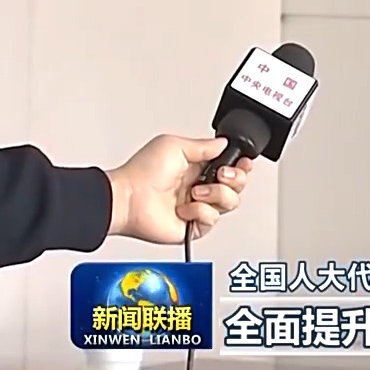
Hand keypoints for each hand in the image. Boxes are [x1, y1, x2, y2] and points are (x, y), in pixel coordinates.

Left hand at [104, 135, 253, 243]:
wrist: (127, 200)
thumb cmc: (142, 173)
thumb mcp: (174, 145)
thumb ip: (204, 145)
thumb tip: (224, 143)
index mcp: (198, 167)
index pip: (231, 166)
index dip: (241, 165)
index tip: (242, 162)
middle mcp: (200, 186)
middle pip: (237, 185)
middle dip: (236, 178)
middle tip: (221, 175)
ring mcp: (198, 207)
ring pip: (230, 202)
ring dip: (216, 194)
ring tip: (195, 192)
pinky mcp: (194, 226)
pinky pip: (213, 219)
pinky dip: (199, 212)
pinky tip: (184, 208)